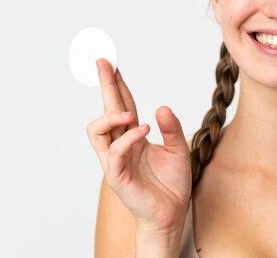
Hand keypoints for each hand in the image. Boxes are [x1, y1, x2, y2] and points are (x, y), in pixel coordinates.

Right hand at [86, 59, 191, 232]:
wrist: (172, 214)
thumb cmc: (171, 183)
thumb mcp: (179, 148)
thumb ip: (171, 127)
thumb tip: (160, 108)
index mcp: (133, 137)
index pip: (122, 106)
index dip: (118, 85)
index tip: (113, 64)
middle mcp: (121, 146)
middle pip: (107, 110)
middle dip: (105, 86)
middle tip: (104, 62)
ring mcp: (115, 161)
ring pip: (97, 132)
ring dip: (111, 116)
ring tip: (129, 114)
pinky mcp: (117, 177)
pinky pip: (114, 153)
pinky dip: (127, 139)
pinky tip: (142, 131)